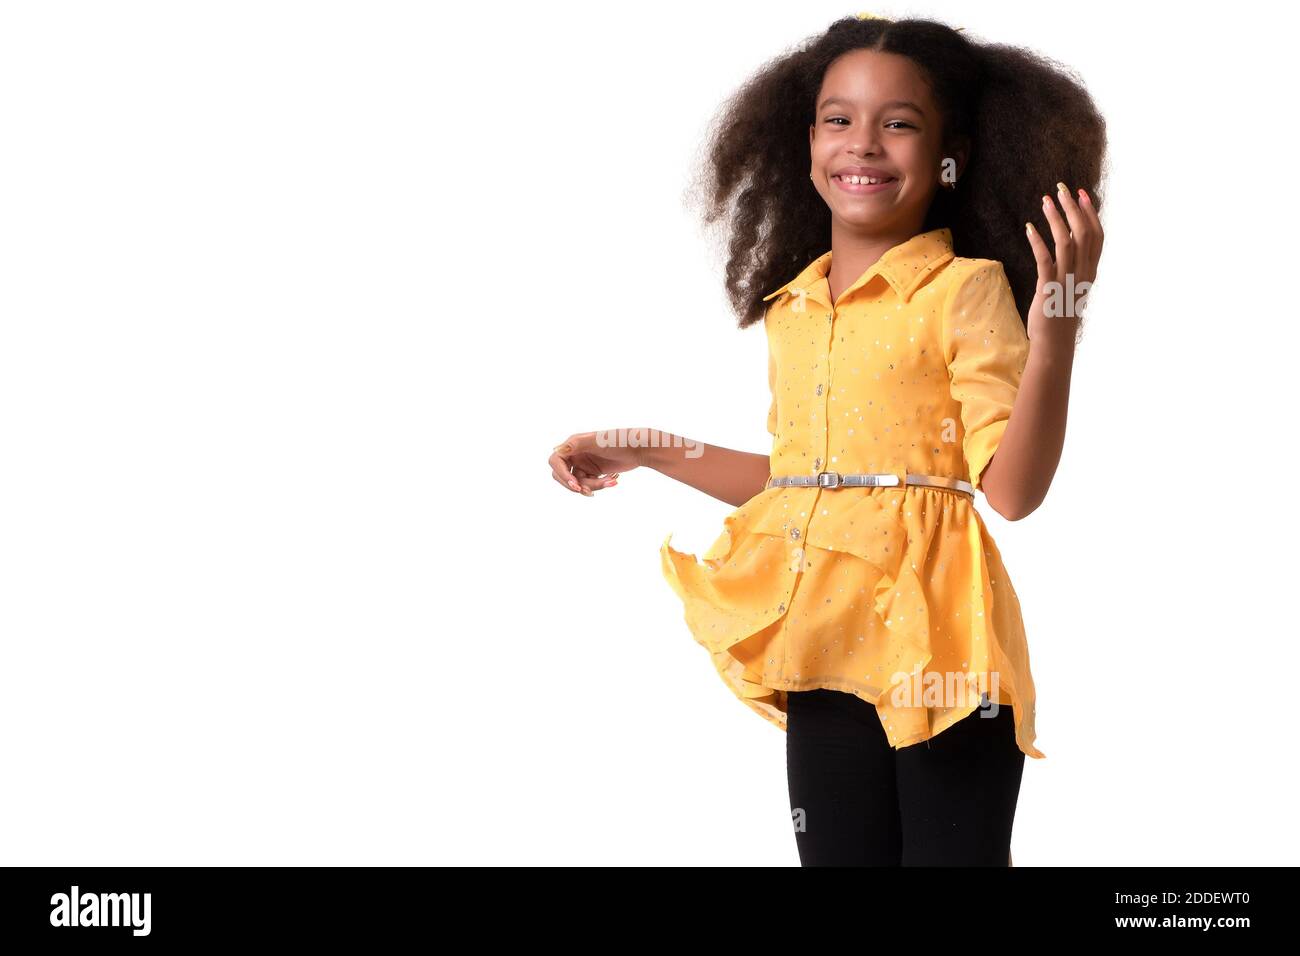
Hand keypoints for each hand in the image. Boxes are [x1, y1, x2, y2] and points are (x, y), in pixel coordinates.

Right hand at [549, 429, 642, 496]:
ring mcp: (585, 464)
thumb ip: (575, 445)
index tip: (575, 484)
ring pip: (579, 483)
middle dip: (575, 485)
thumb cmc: (618, 440)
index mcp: (573, 444)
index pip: (556, 462)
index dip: (562, 474)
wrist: (639, 449)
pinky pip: (589, 485)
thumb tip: (556, 449)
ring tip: (610, 482)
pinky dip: (600, 485)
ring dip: (594, 485)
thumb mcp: (597, 441)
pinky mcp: (594, 472)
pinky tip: (613, 481)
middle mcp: (576, 454)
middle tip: (586, 491)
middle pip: (563, 475)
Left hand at [1025, 183, 1102, 350]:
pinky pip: (1045, 260)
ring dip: (1055, 218)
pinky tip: (1029, 228)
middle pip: (1083, 233)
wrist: (1054, 342)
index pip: (1097, 236)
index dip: (1091, 213)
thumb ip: (1073, 263)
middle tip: (1061, 189)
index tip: (1082, 194)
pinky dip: (1037, 242)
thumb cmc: (1061, 312)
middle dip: (1073, 208)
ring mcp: (1066, 281)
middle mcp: (1082, 274)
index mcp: (1090, 271)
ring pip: (1066, 242)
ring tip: (1045, 201)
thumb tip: (1068, 237)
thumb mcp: (1072, 284)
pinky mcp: (1049, 289)